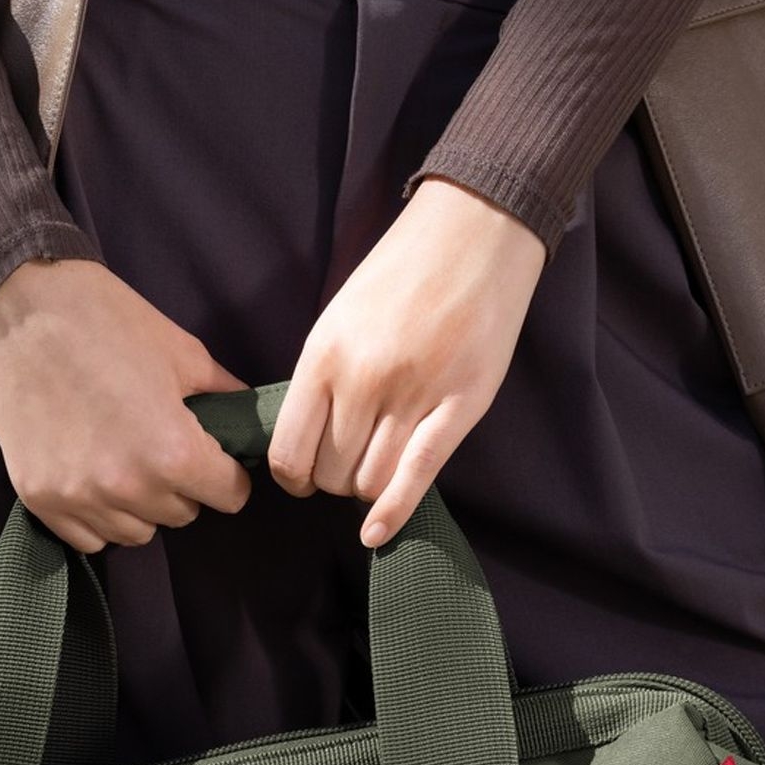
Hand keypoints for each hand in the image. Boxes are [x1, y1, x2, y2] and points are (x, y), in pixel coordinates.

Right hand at [0, 257, 251, 554]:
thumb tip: (251, 418)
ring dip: (141, 505)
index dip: (229, 473)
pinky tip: (94, 477)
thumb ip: (224, 395)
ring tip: (126, 459)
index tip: (214, 455)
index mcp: (173, 453)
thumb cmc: (104, 319)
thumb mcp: (180, 352)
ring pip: (138, 531)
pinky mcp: (40, 499)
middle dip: (183, 485)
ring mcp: (80, 498)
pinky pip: (90, 538)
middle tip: (162, 445)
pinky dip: (99, 516)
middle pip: (184, 515)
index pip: (231, 496)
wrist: (17, 305)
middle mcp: (129, 487)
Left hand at [269, 179, 546, 546]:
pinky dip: (393, 512)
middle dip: (334, 480)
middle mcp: (364, 379)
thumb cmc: (403, 272)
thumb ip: (322, 376)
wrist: (474, 232)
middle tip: (349, 461)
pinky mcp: (460, 406)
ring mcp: (414, 395)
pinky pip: (418, 475)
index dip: (293, 477)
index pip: (290, 450)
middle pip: (331, 473)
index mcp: (324, 354)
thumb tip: (305, 439)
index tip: (303, 478)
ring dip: (368, 487)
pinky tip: (377, 533)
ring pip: (370, 481)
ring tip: (379, 463)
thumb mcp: (340, 316)